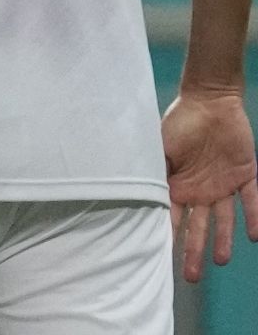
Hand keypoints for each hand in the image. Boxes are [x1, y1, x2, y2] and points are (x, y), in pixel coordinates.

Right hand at [162, 90, 257, 281]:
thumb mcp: (158, 146)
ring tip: (221, 261)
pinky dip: (254, 218)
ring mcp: (223, 185)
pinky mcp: (246, 176)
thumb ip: (152, 169)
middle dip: (194, 250)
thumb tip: (132, 190)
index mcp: (177, 185)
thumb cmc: (179, 121)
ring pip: (224, 220)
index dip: (167, 236)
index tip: (160, 258)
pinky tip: (254, 237)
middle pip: (197, 226)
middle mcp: (200, 190)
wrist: (211, 100)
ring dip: (223, 240)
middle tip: (191, 277)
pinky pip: (252, 201)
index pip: (172, 217)